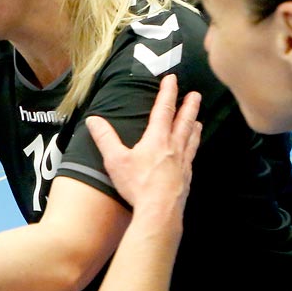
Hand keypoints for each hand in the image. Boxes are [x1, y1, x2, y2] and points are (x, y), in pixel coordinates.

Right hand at [86, 74, 200, 213]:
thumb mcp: (116, 160)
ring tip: (198, 120)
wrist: (160, 211)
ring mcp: (183, 162)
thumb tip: (93, 120)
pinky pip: (192, 157)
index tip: (173, 79)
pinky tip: (192, 151)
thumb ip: (105, 138)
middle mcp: (173, 147)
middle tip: (196, 95)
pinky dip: (194, 148)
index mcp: (157, 139)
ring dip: (194, 126)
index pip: (164, 109)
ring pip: (191, 138)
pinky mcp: (186, 177)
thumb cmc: (138, 185)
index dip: (168, 92)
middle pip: (184, 121)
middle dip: (189, 106)